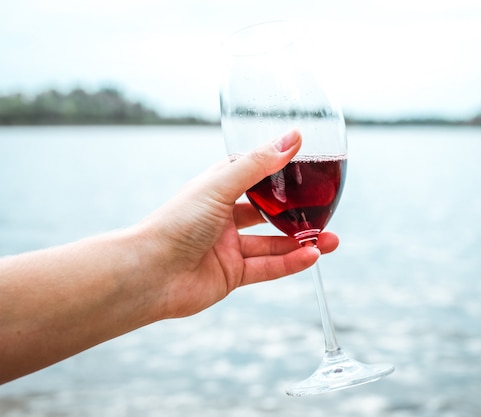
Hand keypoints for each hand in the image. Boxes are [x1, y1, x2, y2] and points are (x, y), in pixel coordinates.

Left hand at [137, 130, 339, 318]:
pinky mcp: (232, 274)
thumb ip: (259, 164)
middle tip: (326, 210)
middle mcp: (224, 217)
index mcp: (217, 188)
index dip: (279, 173)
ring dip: (302, 241)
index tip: (308, 169)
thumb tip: (294, 137)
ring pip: (273, 243)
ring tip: (330, 240)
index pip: (254, 175)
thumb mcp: (221, 185)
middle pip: (268, 212)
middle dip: (297, 213)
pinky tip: (312, 256)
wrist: (150, 273)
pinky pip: (267, 267)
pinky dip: (290, 263)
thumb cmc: (176, 223)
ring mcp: (228, 247)